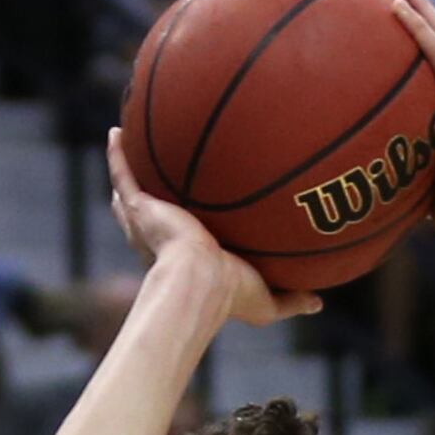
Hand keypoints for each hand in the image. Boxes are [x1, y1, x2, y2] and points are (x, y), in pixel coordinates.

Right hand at [103, 132, 315, 324]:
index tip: (188, 213)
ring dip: (129, 169)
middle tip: (152, 174)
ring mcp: (149, 219)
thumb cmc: (230, 298)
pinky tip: (116, 131)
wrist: (202, 282)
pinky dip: (118, 154)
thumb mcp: (266, 302)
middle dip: (148, 196)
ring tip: (128, 143)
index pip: (181, 238)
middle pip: (150, 212)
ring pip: (133, 190)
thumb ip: (291, 299)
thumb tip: (318, 303)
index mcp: (187, 255)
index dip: (181, 226)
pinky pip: (124, 173)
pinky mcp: (139, 207)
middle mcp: (163, 236)